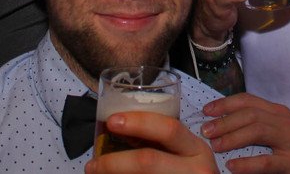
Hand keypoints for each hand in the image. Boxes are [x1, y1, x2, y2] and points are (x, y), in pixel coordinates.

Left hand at [84, 111, 218, 173]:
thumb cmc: (189, 172)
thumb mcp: (186, 153)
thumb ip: (163, 141)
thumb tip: (118, 130)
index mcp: (197, 149)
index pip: (168, 129)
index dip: (138, 123)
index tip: (112, 121)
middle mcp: (195, 169)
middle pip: (148, 161)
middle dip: (114, 162)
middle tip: (93, 164)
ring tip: (96, 173)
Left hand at [201, 93, 289, 173]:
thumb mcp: (281, 130)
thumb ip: (259, 123)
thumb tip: (222, 124)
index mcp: (278, 112)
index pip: (249, 100)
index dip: (225, 103)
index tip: (206, 110)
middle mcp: (285, 122)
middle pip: (250, 113)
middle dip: (225, 120)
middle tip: (206, 130)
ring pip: (258, 130)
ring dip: (232, 137)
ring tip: (215, 145)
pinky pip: (267, 161)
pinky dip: (247, 164)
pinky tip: (233, 166)